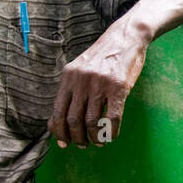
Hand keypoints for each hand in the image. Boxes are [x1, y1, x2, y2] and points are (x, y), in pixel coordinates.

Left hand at [47, 21, 148, 147]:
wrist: (126, 37)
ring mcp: (100, 84)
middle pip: (73, 120)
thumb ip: (70, 92)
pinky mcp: (119, 87)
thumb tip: (57, 122)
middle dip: (76, 138)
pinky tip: (112, 136)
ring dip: (94, 138)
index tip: (63, 143)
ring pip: (91, 121)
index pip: (58, 112)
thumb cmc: (102, 58)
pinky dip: (111, 132)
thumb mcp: (80, 70)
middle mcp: (81, 81)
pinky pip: (112, 117)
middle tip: (82, 145)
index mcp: (68, 77)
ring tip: (98, 143)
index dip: (59, 132)